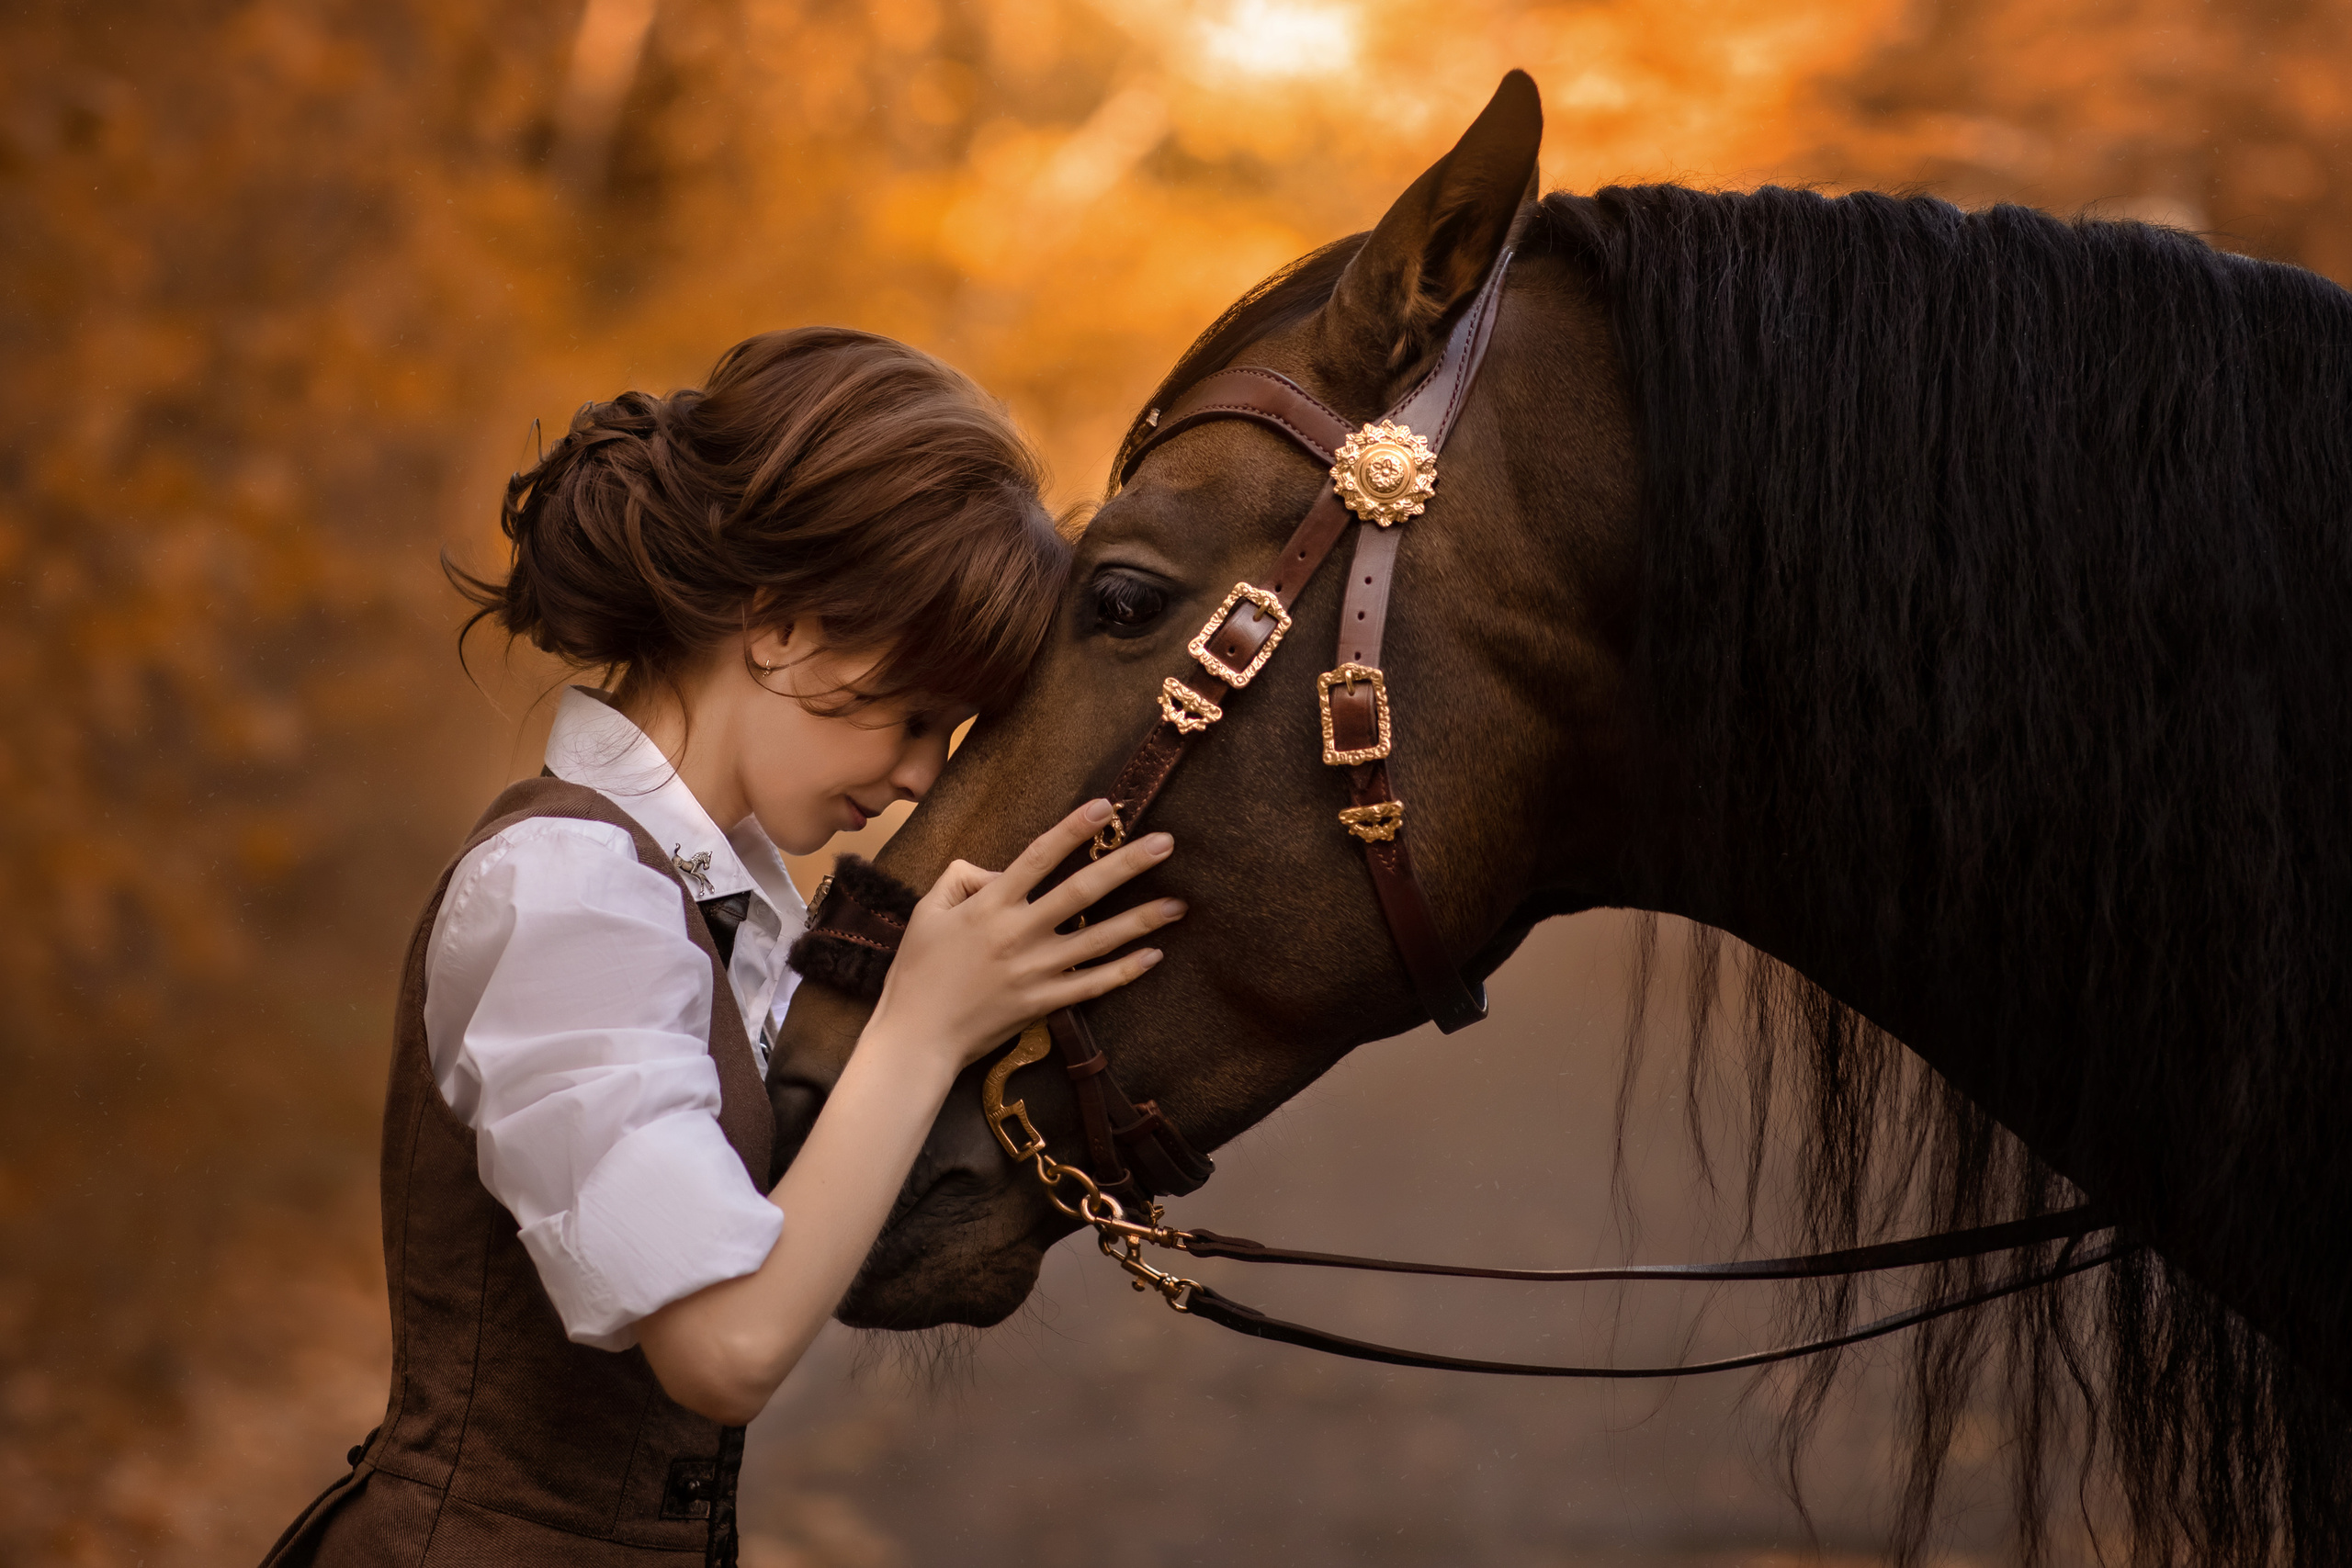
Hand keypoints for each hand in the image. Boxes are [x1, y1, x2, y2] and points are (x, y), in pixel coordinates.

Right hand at [866, 799, 1182, 1073]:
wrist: (917, 1037)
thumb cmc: (917, 971)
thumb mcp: (926, 911)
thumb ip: (960, 878)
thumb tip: (998, 869)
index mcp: (989, 906)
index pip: (1039, 856)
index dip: (1073, 829)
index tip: (1107, 807)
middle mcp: (1018, 934)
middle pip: (1082, 891)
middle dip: (1126, 864)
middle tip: (1165, 843)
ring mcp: (1036, 971)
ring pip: (1099, 940)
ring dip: (1141, 920)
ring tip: (1179, 904)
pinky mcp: (1044, 1003)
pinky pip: (1093, 985)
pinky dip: (1125, 971)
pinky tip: (1154, 955)